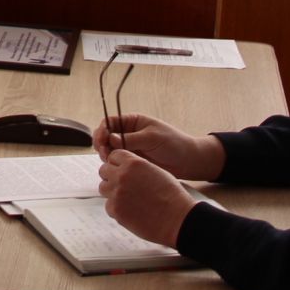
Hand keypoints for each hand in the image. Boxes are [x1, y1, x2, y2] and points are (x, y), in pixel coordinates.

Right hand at [93, 113, 223, 179]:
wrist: (188, 161)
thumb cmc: (173, 143)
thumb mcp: (152, 138)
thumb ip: (130, 139)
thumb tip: (111, 138)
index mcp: (133, 122)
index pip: (110, 122)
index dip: (102, 130)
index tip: (102, 140)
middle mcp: (128, 133)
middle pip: (106, 136)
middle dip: (101, 144)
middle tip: (104, 154)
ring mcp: (130, 147)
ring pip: (109, 149)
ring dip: (106, 154)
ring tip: (111, 161)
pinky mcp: (132, 160)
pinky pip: (117, 160)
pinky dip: (113, 163)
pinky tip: (116, 168)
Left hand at [98, 150, 195, 247]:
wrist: (177, 219)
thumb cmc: (172, 196)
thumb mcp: (156, 171)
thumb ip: (137, 167)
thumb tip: (125, 167)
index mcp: (133, 163)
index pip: (113, 155)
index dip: (117, 163)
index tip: (121, 169)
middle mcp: (122, 175)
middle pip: (104, 170)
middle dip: (111, 176)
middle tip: (124, 186)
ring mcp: (117, 193)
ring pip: (103, 188)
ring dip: (112, 192)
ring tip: (128, 199)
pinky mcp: (115, 209)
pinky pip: (108, 206)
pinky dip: (117, 209)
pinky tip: (132, 211)